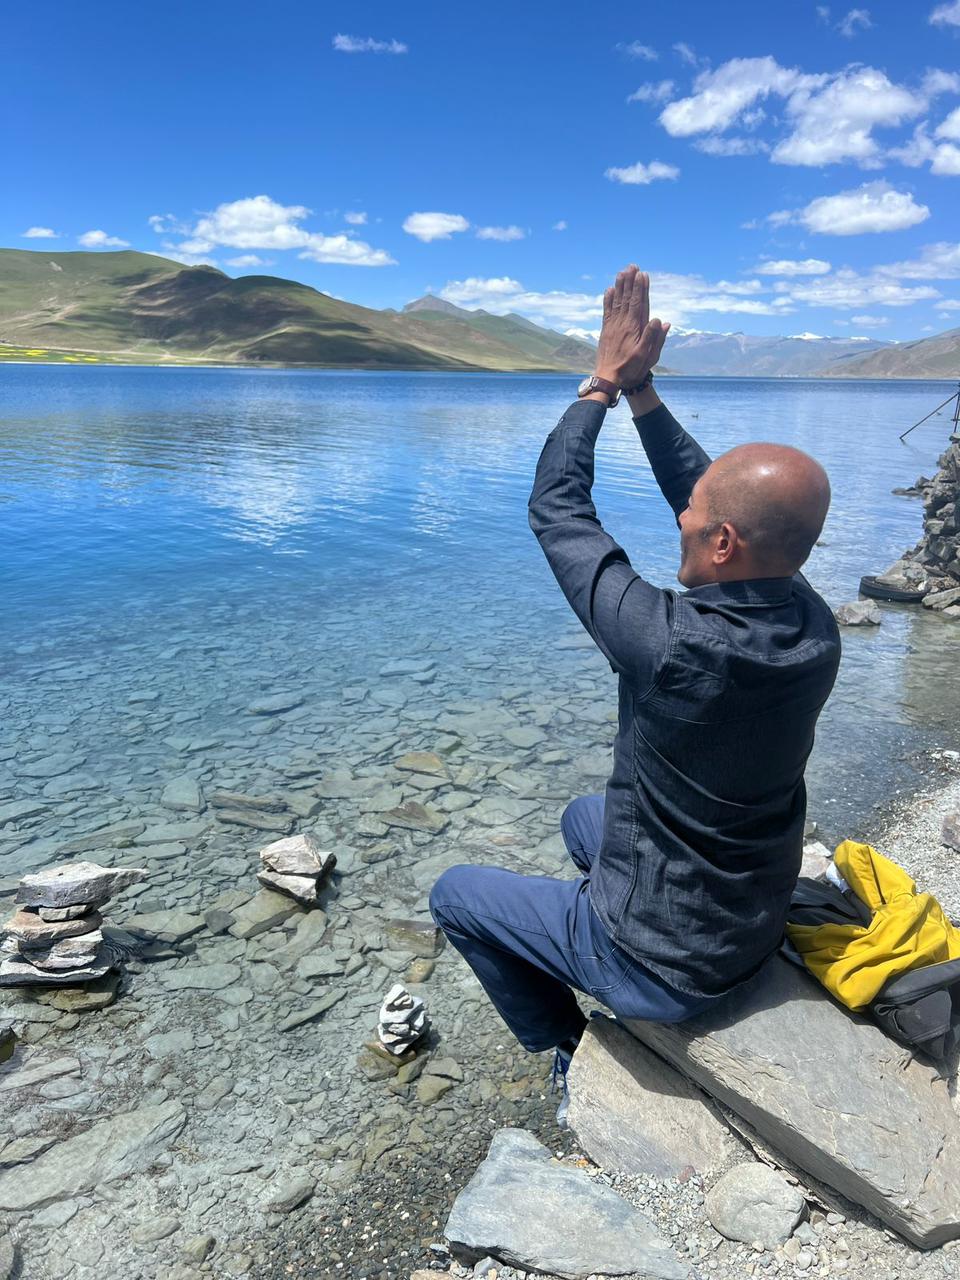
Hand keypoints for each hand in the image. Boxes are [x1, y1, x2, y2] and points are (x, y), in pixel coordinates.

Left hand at [594, 265, 670, 388]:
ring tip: (622, 272)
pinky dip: (608, 300)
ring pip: (616, 302)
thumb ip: (653, 338)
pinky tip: (609, 290)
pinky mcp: (605, 331)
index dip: (641, 288)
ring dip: (620, 286)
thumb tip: (661, 321)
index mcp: (633, 329)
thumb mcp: (646, 356)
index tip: (642, 275)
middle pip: (627, 298)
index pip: (639, 304)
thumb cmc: (630, 369)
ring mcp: (612, 327)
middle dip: (630, 282)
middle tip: (632, 266)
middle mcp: (622, 324)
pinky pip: (606, 312)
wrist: (608, 379)